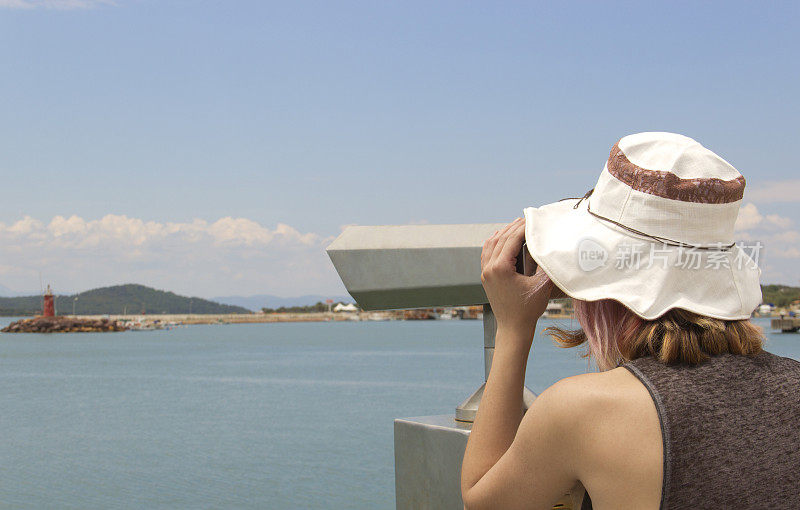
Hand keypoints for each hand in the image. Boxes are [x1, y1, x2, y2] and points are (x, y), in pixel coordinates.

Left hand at [480, 218, 554, 343]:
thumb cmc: (528, 309)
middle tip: (526, 219)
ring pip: (491, 244)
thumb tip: (551, 248)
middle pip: (500, 239)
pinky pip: (486, 253)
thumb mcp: (541, 285)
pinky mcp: (485, 277)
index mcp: (501, 268)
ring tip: (516, 225)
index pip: (512, 239)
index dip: (523, 227)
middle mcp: (489, 268)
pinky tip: (500, 238)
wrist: (513, 328)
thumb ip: (545, 265)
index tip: (533, 220)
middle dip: (514, 227)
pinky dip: (493, 243)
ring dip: (503, 233)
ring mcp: (485, 272)